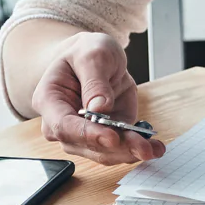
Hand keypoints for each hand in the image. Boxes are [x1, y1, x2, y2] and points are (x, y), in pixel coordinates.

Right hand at [32, 33, 164, 164]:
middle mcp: (62, 123)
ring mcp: (84, 131)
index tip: (111, 137)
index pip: (63, 125)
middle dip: (115, 148)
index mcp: (49, 100)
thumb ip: (94, 81)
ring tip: (153, 149)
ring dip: (129, 152)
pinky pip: (119, 146)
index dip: (87, 134)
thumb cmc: (86, 52)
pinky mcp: (105, 132)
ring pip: (103, 151)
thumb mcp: (92, 55)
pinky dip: (137, 148)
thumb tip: (99, 108)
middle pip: (85, 144)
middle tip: (142, 148)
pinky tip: (155, 148)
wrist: (96, 57)